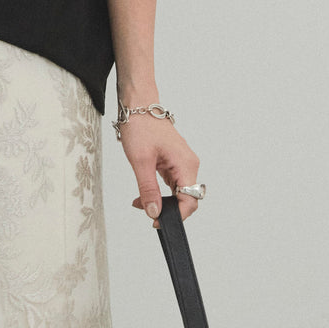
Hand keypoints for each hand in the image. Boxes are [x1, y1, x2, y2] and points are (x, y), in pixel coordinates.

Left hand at [117, 111, 200, 225]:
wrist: (138, 106)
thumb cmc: (141, 126)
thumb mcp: (141, 161)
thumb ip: (148, 190)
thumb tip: (154, 212)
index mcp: (186, 164)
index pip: (190, 201)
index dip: (176, 216)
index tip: (158, 221)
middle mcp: (188, 164)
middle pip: (186, 198)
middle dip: (167, 209)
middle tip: (145, 210)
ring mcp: (182, 162)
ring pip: (178, 192)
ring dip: (161, 200)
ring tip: (141, 201)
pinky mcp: (174, 161)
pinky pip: (171, 183)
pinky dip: (159, 191)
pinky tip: (145, 192)